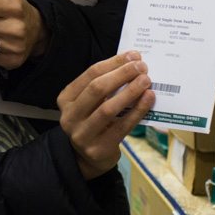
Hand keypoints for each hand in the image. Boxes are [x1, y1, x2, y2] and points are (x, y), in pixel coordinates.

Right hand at [56, 52, 155, 180]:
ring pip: (108, 108)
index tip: (134, 56)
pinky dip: (137, 111)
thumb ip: (105, 85)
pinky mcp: (98, 149)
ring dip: (130, 92)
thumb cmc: (94, 122)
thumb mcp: (91, 102)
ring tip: (146, 81)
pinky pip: (122, 126)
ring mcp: (82, 134)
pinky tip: (148, 99)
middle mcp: (69, 116)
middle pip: (97, 88)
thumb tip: (132, 62)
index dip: (114, 63)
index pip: (90, 74)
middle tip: (142, 67)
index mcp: (66, 99)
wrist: (89, 158)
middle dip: (122, 74)